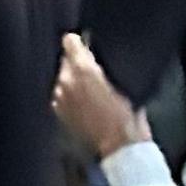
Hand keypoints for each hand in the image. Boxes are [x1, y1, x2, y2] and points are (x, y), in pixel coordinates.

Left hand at [51, 34, 148, 157]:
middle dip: (76, 64)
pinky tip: (84, 105)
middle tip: (93, 75)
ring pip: (62, 78)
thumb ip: (105, 65)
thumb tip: (95, 56)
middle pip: (65, 60)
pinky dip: (69, 96)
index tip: (85, 47)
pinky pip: (61, 95)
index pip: (69, 41)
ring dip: (72, 81)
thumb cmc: (127, 114)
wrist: (119, 144)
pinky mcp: (58, 110)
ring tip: (90, 92)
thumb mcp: (123, 82)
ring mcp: (59, 96)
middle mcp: (66, 79)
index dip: (79, 43)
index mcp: (83, 68)